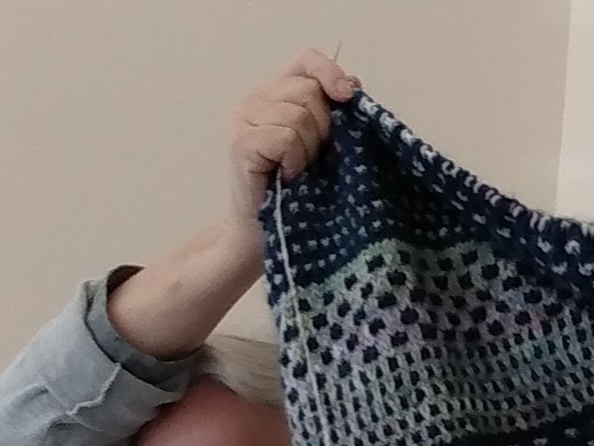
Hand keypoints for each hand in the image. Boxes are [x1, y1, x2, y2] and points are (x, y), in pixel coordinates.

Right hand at [228, 50, 360, 234]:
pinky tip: (288, 177)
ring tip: (297, 172)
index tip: (348, 96)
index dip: (329, 73)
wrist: (265, 237)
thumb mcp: (321, 148)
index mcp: (277, 94)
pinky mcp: (240, 142)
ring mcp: (243, 118)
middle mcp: (255, 98)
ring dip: (309, 150)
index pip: (307, 60)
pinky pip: (286, 137)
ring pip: (299, 115)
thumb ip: (333, 114)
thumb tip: (353, 84)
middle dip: (323, 129)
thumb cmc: (298, 196)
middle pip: (309, 92)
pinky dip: (294, 160)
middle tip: (312, 160)